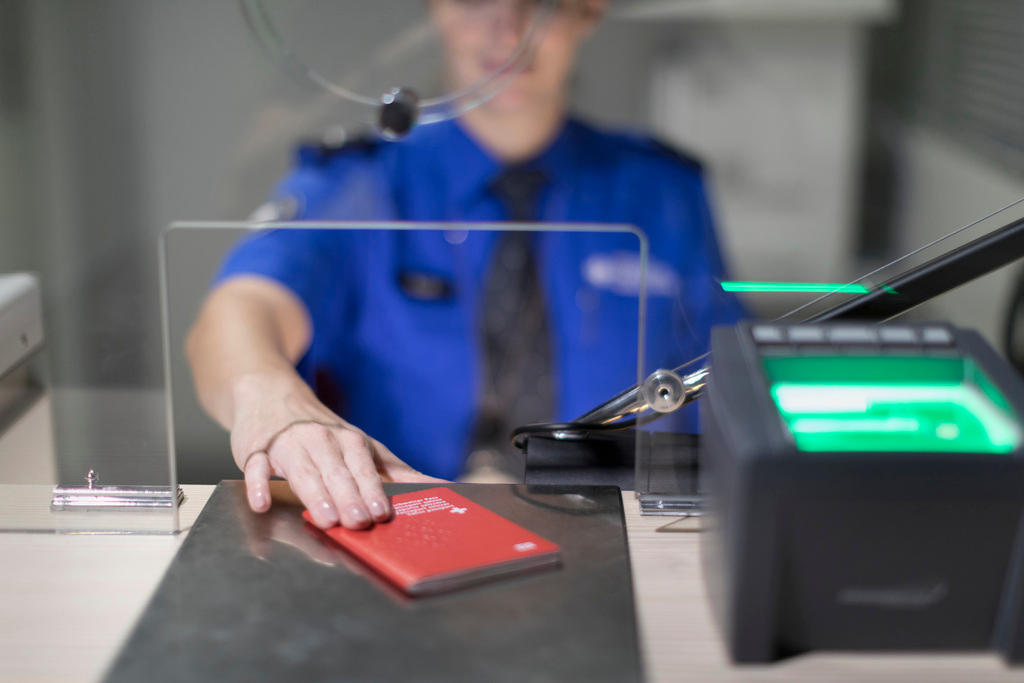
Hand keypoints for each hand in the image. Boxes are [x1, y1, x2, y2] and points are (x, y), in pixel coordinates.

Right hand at [229, 373, 443, 528]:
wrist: (271, 394)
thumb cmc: (323, 431)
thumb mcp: (362, 446)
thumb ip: (395, 471)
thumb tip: (438, 488)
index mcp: (350, 442)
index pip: (364, 469)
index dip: (374, 491)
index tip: (382, 514)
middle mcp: (322, 441)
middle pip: (337, 473)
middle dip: (349, 498)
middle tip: (358, 522)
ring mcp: (288, 444)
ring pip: (303, 471)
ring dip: (315, 495)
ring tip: (325, 520)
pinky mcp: (256, 449)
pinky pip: (256, 467)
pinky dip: (258, 483)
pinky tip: (261, 502)